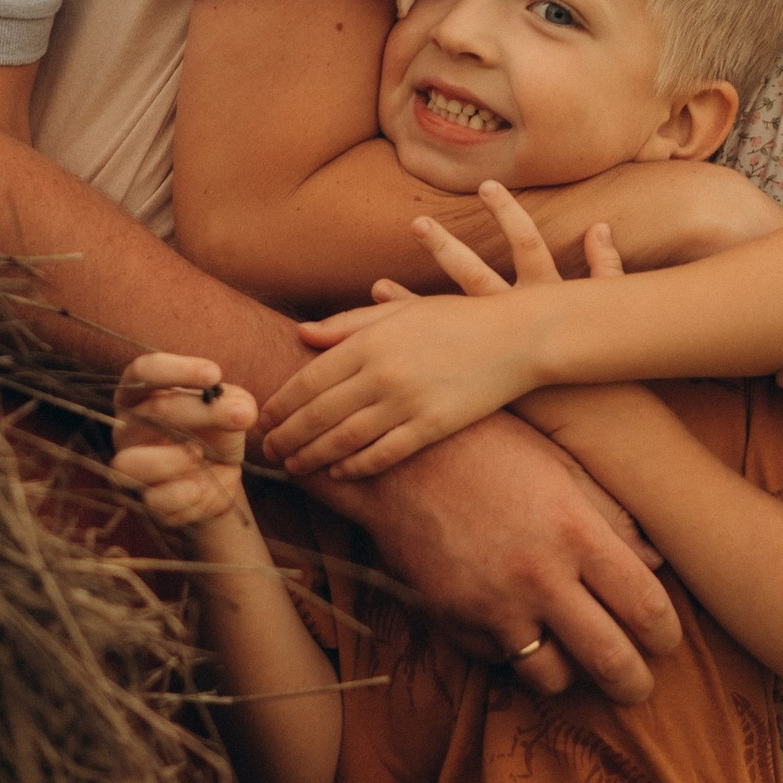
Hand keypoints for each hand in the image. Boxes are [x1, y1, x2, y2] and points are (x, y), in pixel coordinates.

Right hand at [107, 350, 258, 529]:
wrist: (220, 478)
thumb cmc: (216, 431)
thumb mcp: (231, 408)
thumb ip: (235, 401)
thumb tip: (240, 409)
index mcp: (141, 394)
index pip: (143, 371)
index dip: (176, 370)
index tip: (214, 373)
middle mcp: (127, 427)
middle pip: (149, 412)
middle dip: (199, 411)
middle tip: (241, 415)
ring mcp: (129, 466)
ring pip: (130, 463)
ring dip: (177, 458)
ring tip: (203, 454)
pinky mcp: (143, 501)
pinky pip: (156, 499)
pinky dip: (188, 491)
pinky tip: (204, 484)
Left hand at [259, 185, 573, 481]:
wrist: (518, 336)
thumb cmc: (457, 318)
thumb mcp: (401, 309)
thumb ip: (349, 322)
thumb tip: (301, 333)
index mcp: (371, 340)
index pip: (310, 379)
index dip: (282, 404)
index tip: (264, 418)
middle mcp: (383, 372)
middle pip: (320, 414)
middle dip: (289, 436)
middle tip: (268, 452)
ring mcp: (408, 401)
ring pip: (345, 439)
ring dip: (314, 457)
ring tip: (294, 468)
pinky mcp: (433, 426)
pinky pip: (385, 453)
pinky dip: (357, 466)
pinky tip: (339, 473)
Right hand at [349, 407, 681, 704]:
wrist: (397, 458)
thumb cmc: (489, 446)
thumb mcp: (560, 464)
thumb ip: (613, 515)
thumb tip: (655, 561)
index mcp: (575, 532)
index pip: (644, 607)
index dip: (666, 635)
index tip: (667, 642)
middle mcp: (539, 576)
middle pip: (608, 659)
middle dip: (633, 684)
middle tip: (638, 688)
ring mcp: (493, 604)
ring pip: (550, 675)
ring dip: (570, 673)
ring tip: (575, 658)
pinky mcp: (454, 620)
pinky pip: (497, 659)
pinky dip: (513, 652)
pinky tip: (518, 627)